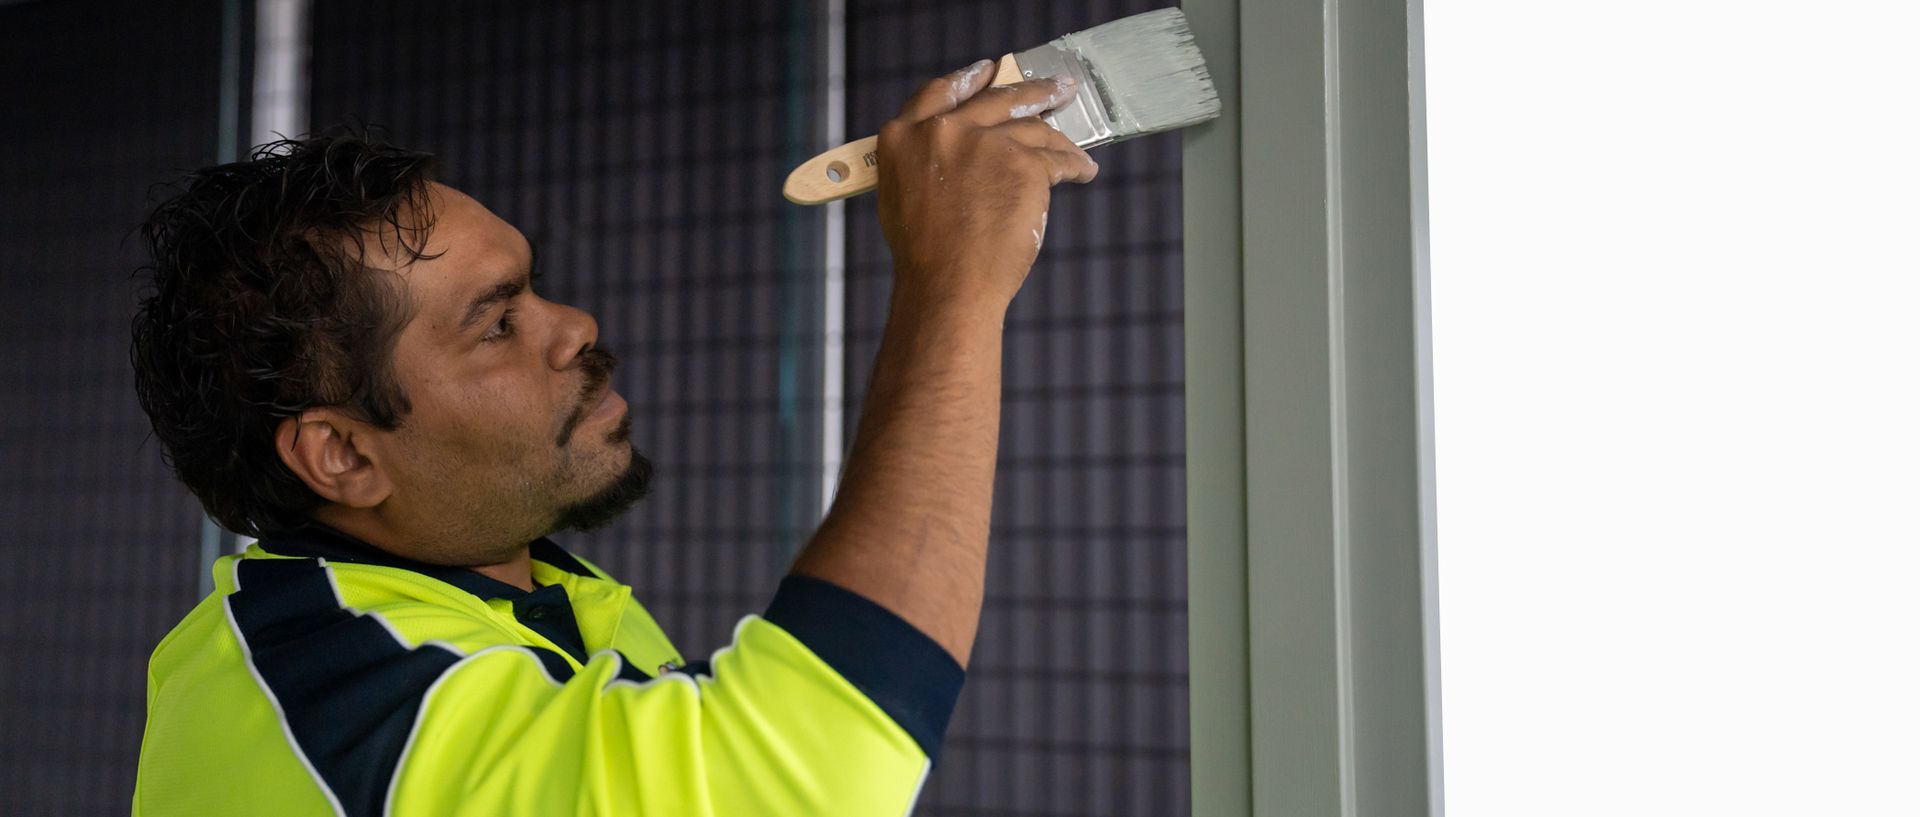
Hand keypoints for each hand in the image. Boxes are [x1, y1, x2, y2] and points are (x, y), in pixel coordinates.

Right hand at [875, 59, 1101, 310]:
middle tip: (1056, 88)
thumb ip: (924, 161)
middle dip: (1032, 91)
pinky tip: (1083, 171)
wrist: (949, 283)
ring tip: (1075, 146)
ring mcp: (985, 142)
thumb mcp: (902, 195)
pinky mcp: (1023, 163)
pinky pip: (1057, 159)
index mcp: (903, 135)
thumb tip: (954, 154)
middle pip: (996, 99)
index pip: (940, 92)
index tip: (990, 70)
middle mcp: (943, 129)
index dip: (969, 79)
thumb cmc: (925, 256)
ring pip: (1033, 129)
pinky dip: (1074, 166)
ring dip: (1060, 137)